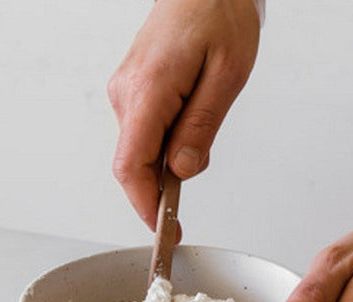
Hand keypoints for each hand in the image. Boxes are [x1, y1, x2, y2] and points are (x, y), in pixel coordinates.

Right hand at [108, 0, 259, 226]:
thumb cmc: (219, 14)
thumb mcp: (227, 74)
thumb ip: (202, 127)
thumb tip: (182, 171)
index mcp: (149, 89)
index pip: (132, 165)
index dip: (144, 205)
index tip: (164, 230)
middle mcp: (127, 92)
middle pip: (133, 163)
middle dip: (162, 186)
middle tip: (195, 182)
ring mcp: (125, 91)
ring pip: (140, 149)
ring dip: (168, 159)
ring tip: (205, 117)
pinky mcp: (131, 90)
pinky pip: (144, 131)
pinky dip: (165, 143)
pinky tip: (190, 118)